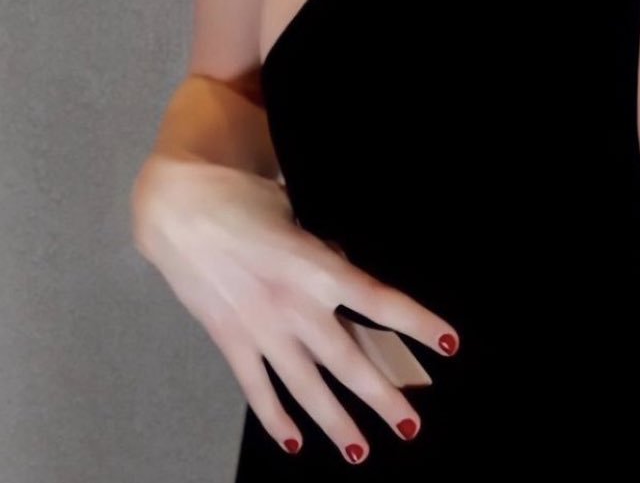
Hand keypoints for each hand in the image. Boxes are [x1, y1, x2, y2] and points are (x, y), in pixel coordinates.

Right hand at [132, 156, 460, 462]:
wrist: (180, 208)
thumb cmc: (244, 199)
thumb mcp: (297, 216)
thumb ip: (323, 253)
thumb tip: (346, 277)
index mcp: (316, 265)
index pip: (379, 301)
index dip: (417, 323)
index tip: (449, 343)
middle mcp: (292, 304)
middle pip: (347, 360)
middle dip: (382, 396)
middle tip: (410, 426)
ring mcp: (260, 328)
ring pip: (305, 387)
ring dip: (335, 422)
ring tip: (360, 451)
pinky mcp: (230, 340)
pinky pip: (257, 388)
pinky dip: (275, 418)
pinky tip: (295, 443)